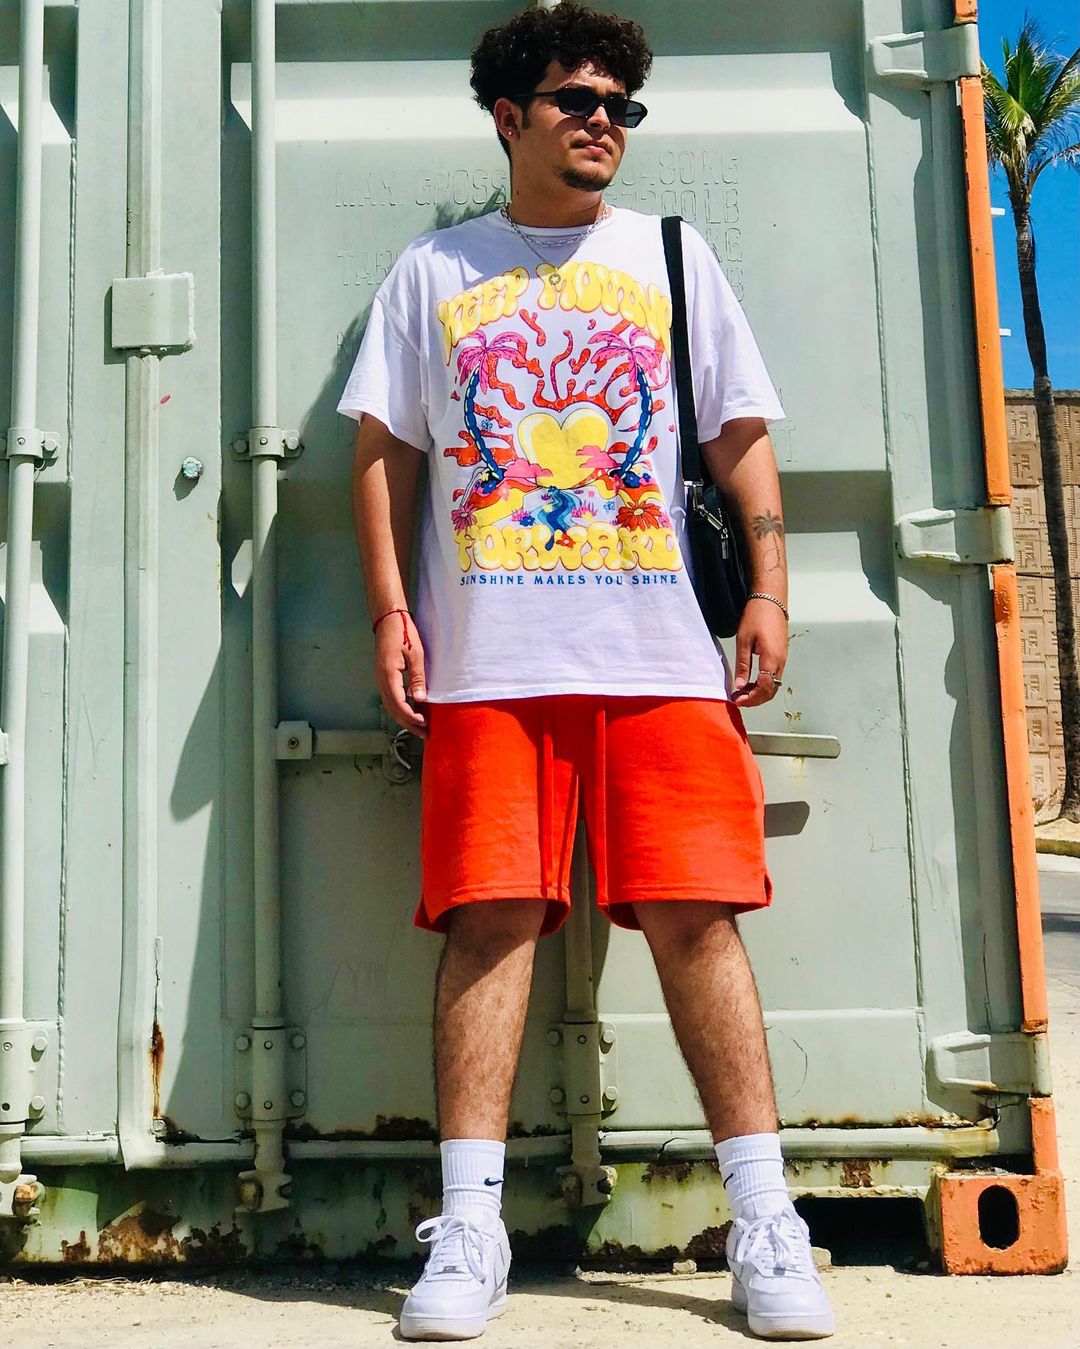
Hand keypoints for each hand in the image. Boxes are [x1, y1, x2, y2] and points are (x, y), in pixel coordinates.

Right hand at [374, 611, 427, 737]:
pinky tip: (411, 711)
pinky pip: (390, 699)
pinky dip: (400, 709)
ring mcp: (380, 680)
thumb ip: (417, 678)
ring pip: (390, 706)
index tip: (424, 724)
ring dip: (404, 718)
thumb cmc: (404, 634)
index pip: (399, 704)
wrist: (389, 620)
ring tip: (419, 727)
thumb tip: (420, 699)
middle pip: (393, 710)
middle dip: (408, 724)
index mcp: (389, 676)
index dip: (411, 717)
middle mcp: (381, 681)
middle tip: (424, 733)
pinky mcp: (383, 678)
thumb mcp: (416, 655)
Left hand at [730, 598, 787, 707]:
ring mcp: (783, 658)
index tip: (737, 700)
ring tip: (742, 692)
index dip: (751, 698)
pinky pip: (774, 676)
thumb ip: (743, 666)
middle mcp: (781, 661)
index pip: (764, 688)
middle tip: (738, 700)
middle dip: (755, 699)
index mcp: (772, 658)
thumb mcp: (743, 641)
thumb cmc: (756, 616)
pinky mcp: (781, 655)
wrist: (770, 600)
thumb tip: (740, 686)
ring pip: (774, 684)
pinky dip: (763, 684)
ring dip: (759, 692)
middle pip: (771, 690)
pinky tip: (750, 682)